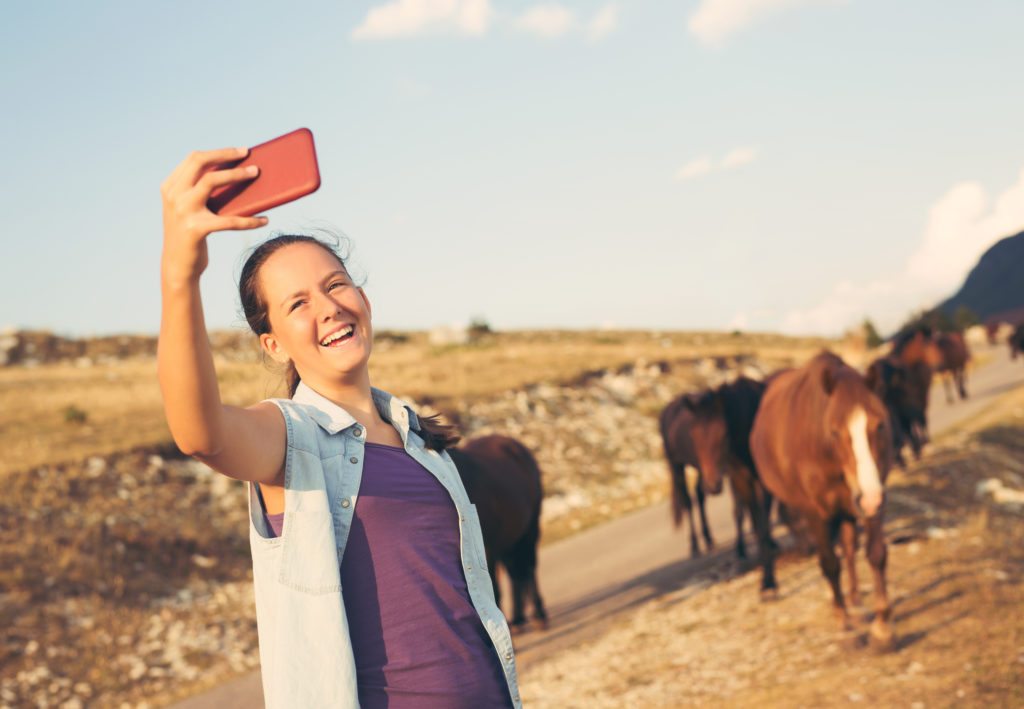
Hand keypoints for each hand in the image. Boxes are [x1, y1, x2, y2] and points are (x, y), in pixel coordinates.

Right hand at [160, 147, 267, 282]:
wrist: (178, 266)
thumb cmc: (192, 235)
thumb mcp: (191, 210)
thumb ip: (202, 193)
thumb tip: (240, 177)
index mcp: (170, 187)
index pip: (194, 159)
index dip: (218, 152)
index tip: (240, 151)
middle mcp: (173, 195)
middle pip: (200, 162)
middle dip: (226, 155)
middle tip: (248, 154)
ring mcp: (182, 211)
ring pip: (211, 182)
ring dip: (237, 175)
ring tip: (256, 174)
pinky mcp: (196, 229)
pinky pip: (229, 220)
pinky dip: (249, 220)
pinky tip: (264, 220)